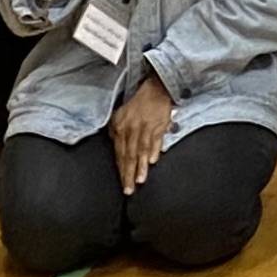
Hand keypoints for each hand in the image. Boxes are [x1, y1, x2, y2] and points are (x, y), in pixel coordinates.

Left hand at [110, 73, 174, 192]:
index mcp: (121, 127)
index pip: (120, 153)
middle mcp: (132, 128)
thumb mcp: (120, 115)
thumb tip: (118, 149)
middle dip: (129, 173)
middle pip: (130, 155)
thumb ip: (116, 132)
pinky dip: (154, 150)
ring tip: (141, 180)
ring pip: (142, 150)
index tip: (123, 183)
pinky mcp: (160, 124)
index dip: (121, 169)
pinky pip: (156, 139)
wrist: (156, 87)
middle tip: (129, 189)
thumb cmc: (138, 103)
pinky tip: (153, 161)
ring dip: (141, 166)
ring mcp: (146, 126)